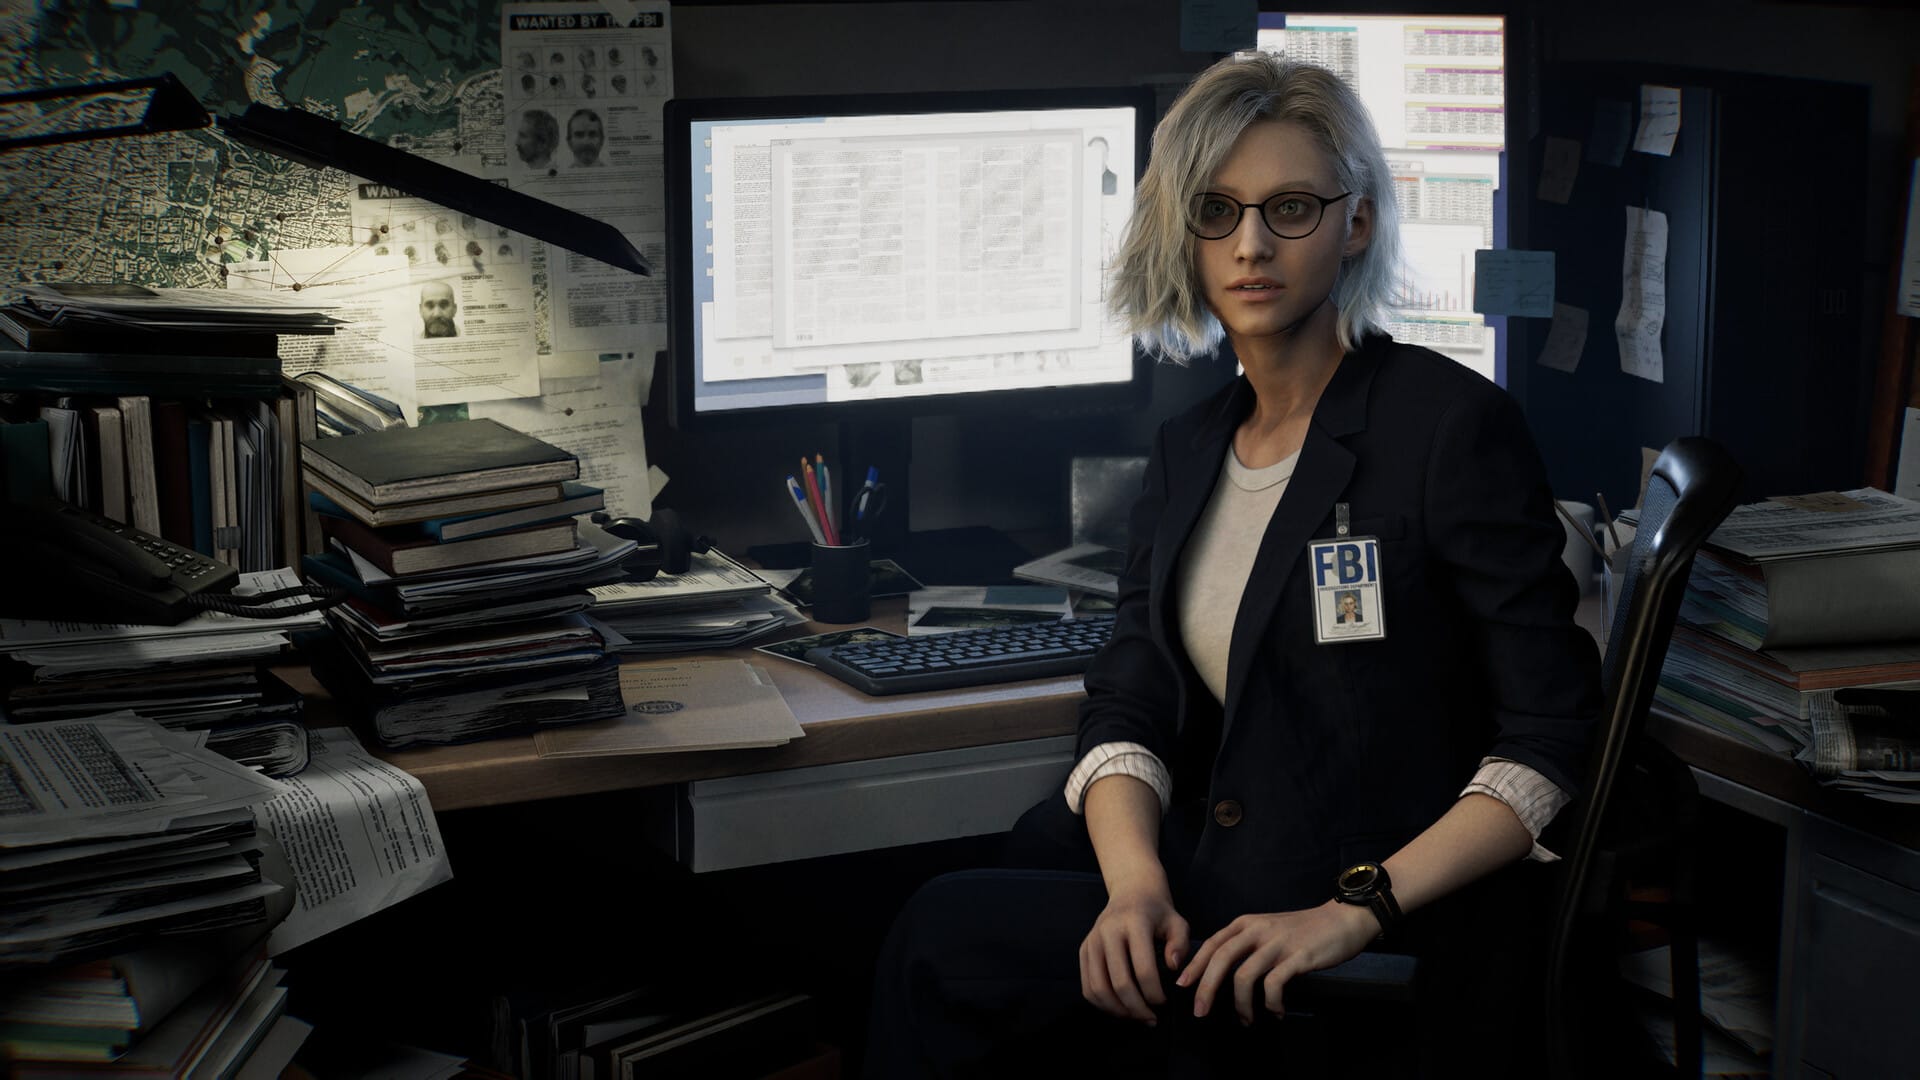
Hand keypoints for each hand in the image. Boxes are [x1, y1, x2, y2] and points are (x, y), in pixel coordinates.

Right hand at [1079, 878, 1190, 1024]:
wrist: (1132, 891)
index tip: (1164, 1002)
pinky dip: (1102, 1004)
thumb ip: (1180, 944)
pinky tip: (1120, 1008)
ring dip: (1118, 1010)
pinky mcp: (1084, 950)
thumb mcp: (1177, 922)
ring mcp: (1092, 940)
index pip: (1143, 969)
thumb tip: (1173, 968)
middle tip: (1151, 1018)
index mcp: (1134, 923)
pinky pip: (1087, 986)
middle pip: (1119, 983)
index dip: (1155, 994)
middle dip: (1137, 1008)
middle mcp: (1108, 931)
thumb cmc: (1158, 912)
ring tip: (1135, 1016)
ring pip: (1099, 988)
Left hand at [1176, 900, 1378, 1023]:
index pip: (1212, 944)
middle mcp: (1258, 930)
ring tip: (1246, 1019)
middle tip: (1200, 1011)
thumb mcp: (1267, 929)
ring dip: (1241, 1004)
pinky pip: (1273, 985)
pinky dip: (1271, 1004)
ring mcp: (1277, 943)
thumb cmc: (1304, 930)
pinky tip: (1276, 1012)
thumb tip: (1221, 973)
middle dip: (1206, 988)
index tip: (1182, 985)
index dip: (1194, 966)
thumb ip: (1245, 944)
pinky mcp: (1297, 957)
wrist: (1342, 919)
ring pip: (1244, 976)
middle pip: (1220, 959)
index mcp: (1246, 923)